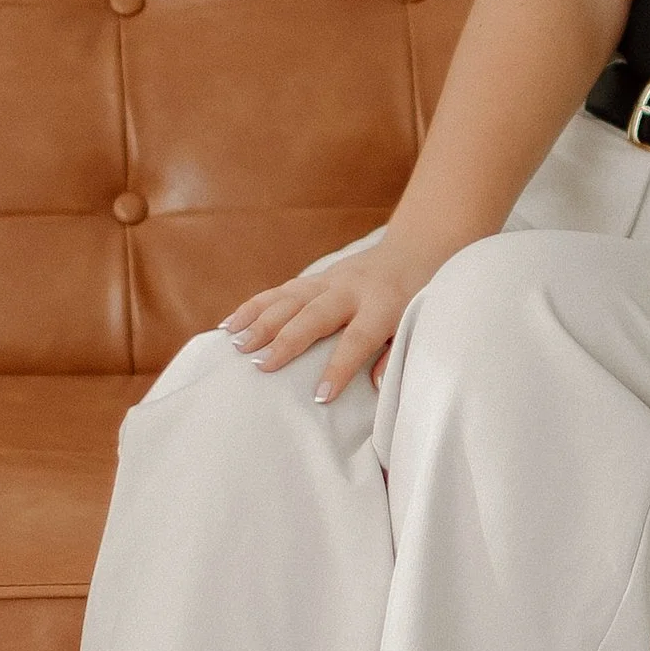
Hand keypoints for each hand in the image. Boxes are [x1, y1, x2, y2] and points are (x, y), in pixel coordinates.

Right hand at [222, 238, 432, 405]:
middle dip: (287, 341)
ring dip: (261, 322)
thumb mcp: (417, 324)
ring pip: (290, 299)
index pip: (357, 340)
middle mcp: (351, 290)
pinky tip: (231, 324)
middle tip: (261, 366)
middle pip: (314, 316)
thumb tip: (377, 386)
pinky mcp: (315, 278)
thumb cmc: (415, 298)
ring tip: (237, 346)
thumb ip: (395, 353)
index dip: (338, 368)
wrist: (412, 254)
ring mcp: (329, 280)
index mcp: (382, 306)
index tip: (319, 396)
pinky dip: (254, 306)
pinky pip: (280, 291)